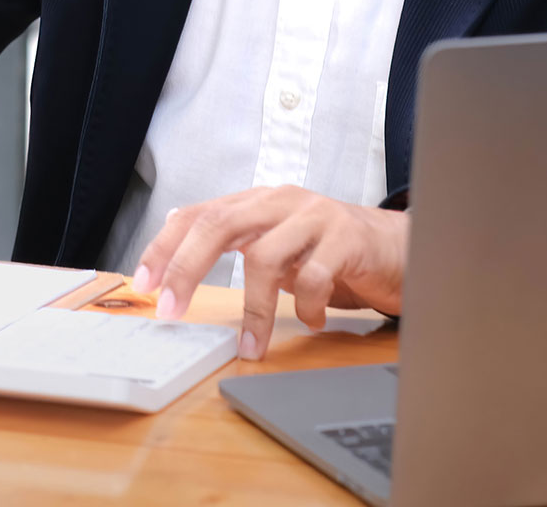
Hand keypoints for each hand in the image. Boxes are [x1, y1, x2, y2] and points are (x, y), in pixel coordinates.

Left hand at [130, 186, 408, 360]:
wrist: (401, 248)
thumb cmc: (333, 250)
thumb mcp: (277, 243)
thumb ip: (236, 243)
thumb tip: (176, 251)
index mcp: (257, 201)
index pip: (198, 214)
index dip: (165, 247)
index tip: (145, 285)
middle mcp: (281, 200)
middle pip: (219, 225)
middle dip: (187, 268)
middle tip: (171, 310)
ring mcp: (315, 215)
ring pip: (265, 257)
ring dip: (254, 311)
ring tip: (252, 346)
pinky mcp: (348, 237)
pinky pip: (314, 278)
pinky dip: (306, 308)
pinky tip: (312, 321)